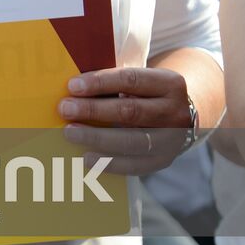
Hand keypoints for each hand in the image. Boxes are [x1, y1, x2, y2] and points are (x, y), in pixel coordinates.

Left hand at [59, 67, 191, 174]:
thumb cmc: (146, 93)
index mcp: (169, 83)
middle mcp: (175, 112)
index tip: (72, 86)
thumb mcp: (140, 79)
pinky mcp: (164, 161)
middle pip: (131, 112)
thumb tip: (73, 87)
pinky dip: (109, 163)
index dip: (100, 82)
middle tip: (65, 109)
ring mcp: (172, 140)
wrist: (179, 115)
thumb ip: (113, 81)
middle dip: (94, 110)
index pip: (131, 80)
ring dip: (97, 137)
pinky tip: (87, 157)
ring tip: (70, 133)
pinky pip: (135, 165)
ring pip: (132, 141)